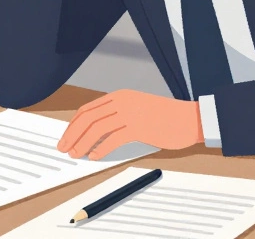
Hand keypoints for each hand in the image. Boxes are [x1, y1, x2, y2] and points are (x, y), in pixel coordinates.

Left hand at [57, 89, 204, 159]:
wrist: (190, 119)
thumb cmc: (166, 117)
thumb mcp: (137, 109)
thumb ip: (118, 116)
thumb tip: (95, 134)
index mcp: (119, 96)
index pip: (88, 109)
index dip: (73, 125)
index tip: (66, 137)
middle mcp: (122, 101)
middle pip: (87, 118)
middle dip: (72, 134)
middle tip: (64, 148)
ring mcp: (130, 113)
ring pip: (97, 128)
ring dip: (82, 143)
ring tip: (76, 154)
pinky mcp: (139, 127)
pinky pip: (113, 139)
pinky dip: (101, 149)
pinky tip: (95, 157)